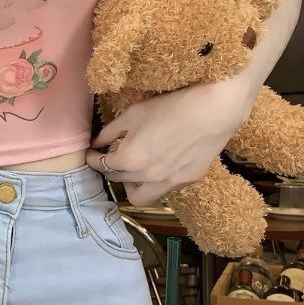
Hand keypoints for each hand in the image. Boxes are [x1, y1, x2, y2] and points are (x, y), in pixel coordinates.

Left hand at [85, 77, 255, 206]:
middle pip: (118, 180)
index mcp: (129, 160)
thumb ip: (110, 132)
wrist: (213, 111)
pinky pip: (163, 190)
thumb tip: (95, 143)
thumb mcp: (133, 114)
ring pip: (140, 197)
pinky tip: (158, 166)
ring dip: (131, 185)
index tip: (91, 153)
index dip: (92, 158)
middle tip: (110, 157)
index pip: (102, 165)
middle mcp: (146, 177)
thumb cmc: (169, 107)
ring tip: (133, 169)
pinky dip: (154, 182)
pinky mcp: (187, 181)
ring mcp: (168, 182)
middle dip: (110, 169)